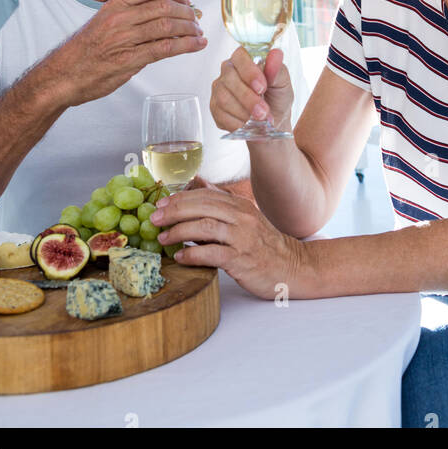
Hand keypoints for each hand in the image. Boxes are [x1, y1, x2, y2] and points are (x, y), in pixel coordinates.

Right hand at [43, 0, 206, 107]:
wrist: (62, 75)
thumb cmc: (84, 51)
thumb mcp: (103, 23)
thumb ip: (130, 17)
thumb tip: (162, 15)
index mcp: (114, 5)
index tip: (187, 0)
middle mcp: (119, 18)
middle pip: (164, 6)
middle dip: (187, 12)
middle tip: (197, 20)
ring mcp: (123, 39)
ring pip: (167, 26)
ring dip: (190, 29)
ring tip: (199, 34)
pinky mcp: (128, 60)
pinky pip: (164, 48)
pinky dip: (185, 45)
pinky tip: (196, 45)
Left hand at [150, 185, 303, 299]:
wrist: (292, 267)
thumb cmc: (264, 244)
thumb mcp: (245, 216)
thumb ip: (221, 200)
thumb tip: (197, 181)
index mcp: (240, 205)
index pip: (205, 195)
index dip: (180, 198)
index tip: (161, 205)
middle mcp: (242, 217)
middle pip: (202, 207)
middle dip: (174, 211)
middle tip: (155, 218)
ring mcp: (242, 238)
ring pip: (204, 227)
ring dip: (179, 232)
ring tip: (163, 238)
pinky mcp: (242, 260)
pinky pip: (212, 254)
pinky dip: (192, 255)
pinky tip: (180, 257)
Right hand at [210, 45, 292, 131]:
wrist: (272, 124)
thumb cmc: (277, 99)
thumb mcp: (283, 84)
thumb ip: (277, 70)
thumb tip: (276, 54)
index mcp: (245, 59)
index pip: (240, 57)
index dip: (249, 72)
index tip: (262, 87)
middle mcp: (228, 71)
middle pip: (230, 80)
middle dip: (248, 99)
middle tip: (264, 112)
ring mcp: (219, 89)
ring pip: (224, 99)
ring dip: (244, 112)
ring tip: (259, 119)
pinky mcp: (215, 107)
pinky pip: (220, 115)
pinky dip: (237, 123)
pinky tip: (248, 124)